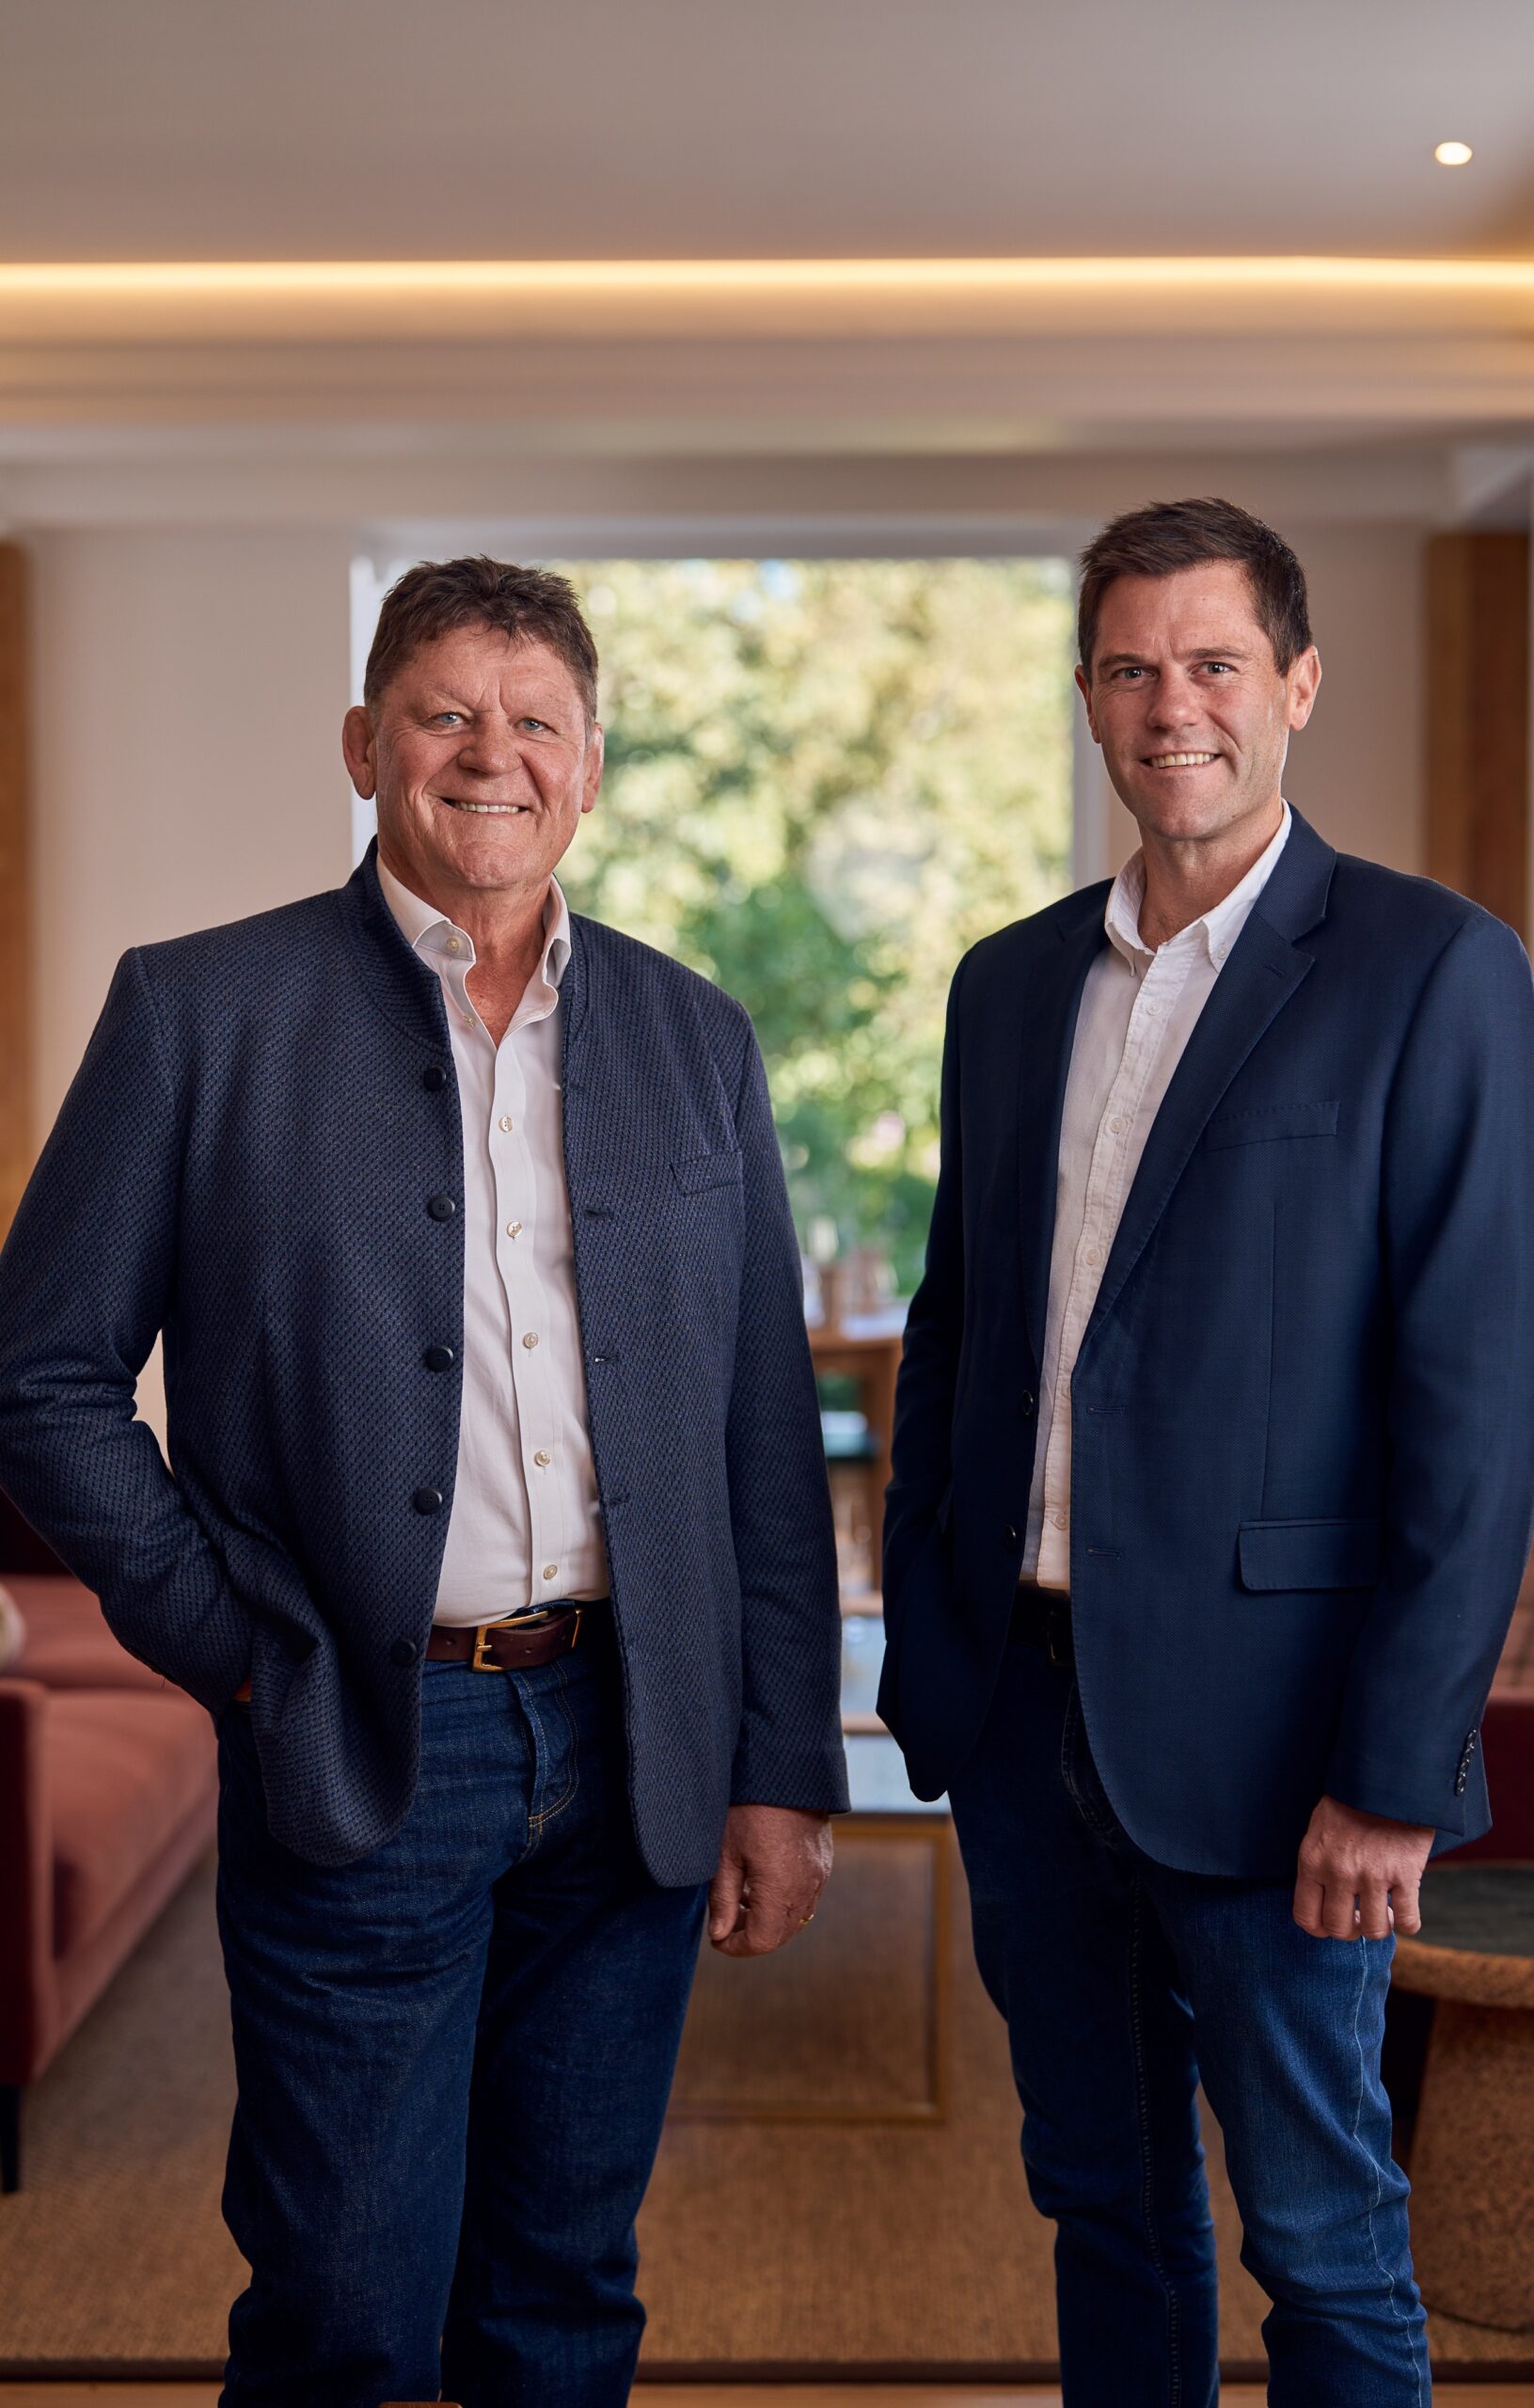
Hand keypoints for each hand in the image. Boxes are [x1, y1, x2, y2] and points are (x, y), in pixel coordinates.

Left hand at [708, 1804, 832, 1957]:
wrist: (785, 1771)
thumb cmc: (749, 1808)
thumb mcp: (725, 1853)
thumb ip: (723, 1899)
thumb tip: (718, 1934)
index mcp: (780, 1890)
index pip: (762, 1941)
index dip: (736, 1947)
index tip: (716, 1938)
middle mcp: (805, 1888)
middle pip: (781, 1935)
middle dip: (752, 1935)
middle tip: (726, 1922)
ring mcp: (819, 1876)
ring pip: (796, 1919)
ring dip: (769, 1920)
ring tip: (742, 1900)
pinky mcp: (823, 1863)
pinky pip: (806, 1898)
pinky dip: (784, 1903)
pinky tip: (762, 1883)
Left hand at [1292, 1794, 1433, 1940]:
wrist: (1386, 1779)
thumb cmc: (1350, 1802)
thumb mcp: (1318, 1830)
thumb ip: (1317, 1865)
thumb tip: (1322, 1901)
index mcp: (1312, 1861)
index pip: (1306, 1917)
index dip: (1320, 1928)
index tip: (1333, 1923)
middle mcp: (1339, 1873)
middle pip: (1339, 1929)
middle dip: (1351, 1930)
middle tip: (1361, 1918)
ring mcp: (1373, 1875)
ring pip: (1374, 1930)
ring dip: (1380, 1927)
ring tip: (1385, 1913)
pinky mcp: (1405, 1875)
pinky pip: (1408, 1921)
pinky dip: (1408, 1923)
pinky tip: (1405, 1911)